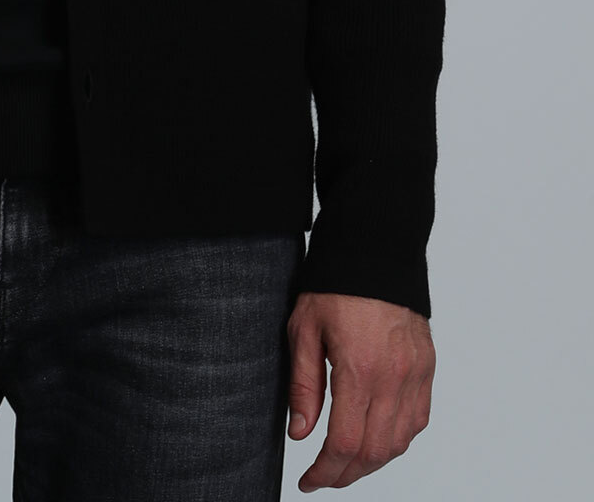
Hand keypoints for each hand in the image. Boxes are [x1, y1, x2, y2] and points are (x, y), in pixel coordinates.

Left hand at [286, 291, 434, 489]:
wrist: (376, 248)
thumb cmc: (335, 284)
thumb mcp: (304, 328)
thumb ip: (304, 386)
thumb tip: (300, 434)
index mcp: (360, 369)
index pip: (345, 443)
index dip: (325, 472)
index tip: (308, 481)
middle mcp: (394, 377)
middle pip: (374, 452)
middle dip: (346, 474)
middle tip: (323, 477)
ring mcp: (416, 374)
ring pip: (399, 442)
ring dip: (372, 462)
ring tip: (346, 462)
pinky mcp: (427, 367)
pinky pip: (418, 420)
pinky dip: (397, 440)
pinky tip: (376, 438)